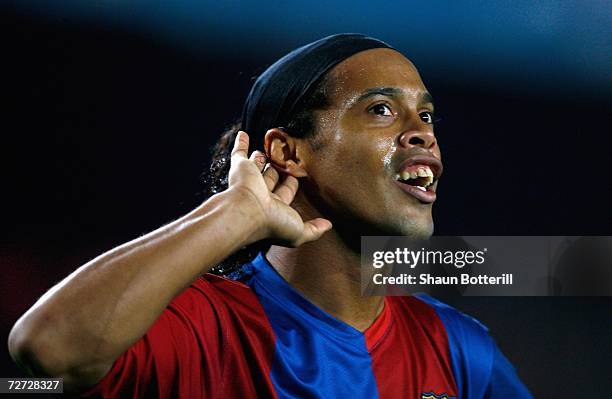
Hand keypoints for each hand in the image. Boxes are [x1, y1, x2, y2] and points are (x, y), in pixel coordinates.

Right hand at [227, 131, 331, 246]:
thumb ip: (314, 229)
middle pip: (272, 177)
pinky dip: (241, 143)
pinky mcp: (240, 168)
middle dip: (278, 169)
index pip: (286, 192)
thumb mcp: (299, 232)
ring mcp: (250, 180)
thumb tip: (328, 225)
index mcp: (274, 206)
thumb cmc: (272, 223)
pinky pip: (239, 153)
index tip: (298, 176)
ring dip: (262, 158)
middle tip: (286, 158)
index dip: (292, 184)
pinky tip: (244, 134)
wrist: (247, 213)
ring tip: (270, 148)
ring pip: (258, 165)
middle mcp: (261, 193)